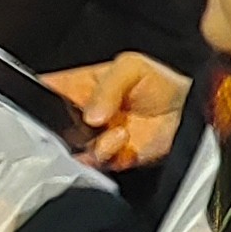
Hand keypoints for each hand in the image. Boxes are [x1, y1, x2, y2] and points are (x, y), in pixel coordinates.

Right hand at [46, 52, 190, 171]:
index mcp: (84, 86)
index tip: (41, 102)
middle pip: (55, 125)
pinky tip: (122, 141)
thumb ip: (106, 87)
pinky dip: (106, 155)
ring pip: (73, 148)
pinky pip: (95, 164)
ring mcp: (97, 138)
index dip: (40, 96)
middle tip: (81, 123)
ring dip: (93, 143)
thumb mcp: (131, 67)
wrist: (190, 112)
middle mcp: (86, 114)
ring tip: (117, 130)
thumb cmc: (163, 83)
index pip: (50, 90)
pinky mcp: (112, 158)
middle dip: (61, 128)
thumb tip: (90, 115)